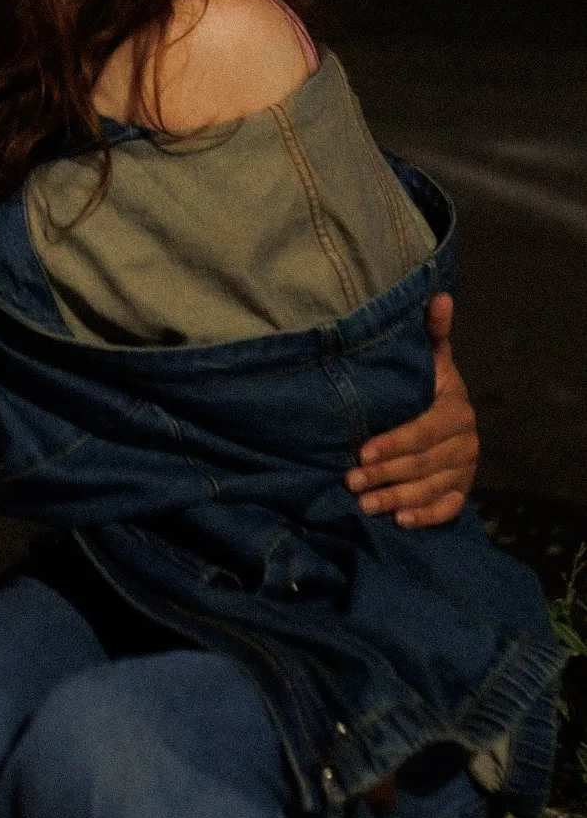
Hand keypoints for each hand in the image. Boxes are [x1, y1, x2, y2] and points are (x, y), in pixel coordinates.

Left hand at [345, 294, 478, 526]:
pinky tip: (402, 522)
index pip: (425, 430)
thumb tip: (438, 294)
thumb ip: (432, 333)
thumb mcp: (431, 359)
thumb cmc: (427, 387)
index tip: (362, 452)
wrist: (449, 419)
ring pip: (432, 488)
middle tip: (351, 482)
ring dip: (397, 498)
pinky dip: (426, 516)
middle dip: (387, 474)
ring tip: (364, 505)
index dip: (395, 442)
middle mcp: (466, 442)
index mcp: (457, 409)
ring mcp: (465, 470)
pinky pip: (448, 509)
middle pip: (424, 463)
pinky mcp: (461, 492)